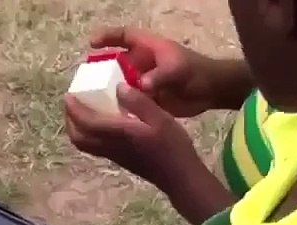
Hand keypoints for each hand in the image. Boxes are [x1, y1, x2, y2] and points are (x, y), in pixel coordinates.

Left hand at [65, 84, 198, 187]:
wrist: (179, 177)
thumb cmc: (173, 146)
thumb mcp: (162, 118)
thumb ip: (139, 102)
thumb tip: (119, 87)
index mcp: (121, 134)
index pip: (88, 123)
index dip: (75, 110)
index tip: (69, 95)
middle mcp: (112, 147)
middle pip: (79, 137)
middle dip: (70, 120)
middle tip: (72, 102)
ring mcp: (114, 156)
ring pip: (85, 145)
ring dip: (77, 128)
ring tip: (81, 111)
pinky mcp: (119, 159)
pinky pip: (94, 147)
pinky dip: (88, 134)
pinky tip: (98, 122)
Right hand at [90, 26, 219, 117]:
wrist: (210, 92)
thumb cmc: (196, 72)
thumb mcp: (178, 70)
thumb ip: (160, 76)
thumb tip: (141, 86)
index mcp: (148, 48)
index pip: (123, 36)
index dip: (106, 37)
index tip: (91, 44)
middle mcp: (141, 64)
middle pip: (114, 62)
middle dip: (100, 70)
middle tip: (86, 81)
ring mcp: (142, 81)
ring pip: (118, 84)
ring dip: (107, 91)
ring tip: (91, 101)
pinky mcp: (145, 99)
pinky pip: (127, 101)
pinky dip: (118, 107)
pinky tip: (108, 116)